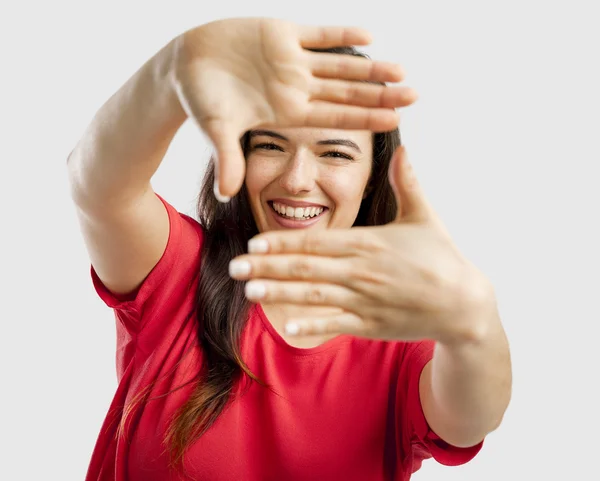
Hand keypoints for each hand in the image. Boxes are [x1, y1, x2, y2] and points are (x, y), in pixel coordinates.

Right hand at [171, 18, 417, 199]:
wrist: (184, 65)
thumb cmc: (199, 100)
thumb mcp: (215, 129)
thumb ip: (227, 158)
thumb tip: (225, 194)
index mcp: (287, 112)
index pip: (334, 117)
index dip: (364, 118)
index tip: (394, 121)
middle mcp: (295, 88)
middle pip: (346, 93)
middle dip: (379, 94)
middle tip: (414, 95)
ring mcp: (291, 60)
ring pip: (339, 64)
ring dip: (370, 67)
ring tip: (401, 69)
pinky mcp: (281, 33)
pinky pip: (318, 34)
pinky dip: (341, 34)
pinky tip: (370, 37)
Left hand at [228, 146, 494, 344]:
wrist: (464, 302)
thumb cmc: (441, 257)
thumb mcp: (424, 216)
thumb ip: (408, 183)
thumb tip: (402, 148)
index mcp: (369, 243)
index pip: (316, 242)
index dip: (283, 243)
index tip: (254, 244)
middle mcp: (362, 271)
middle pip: (306, 268)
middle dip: (267, 267)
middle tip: (234, 267)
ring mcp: (366, 299)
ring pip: (314, 295)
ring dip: (279, 293)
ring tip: (249, 292)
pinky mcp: (373, 324)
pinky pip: (337, 324)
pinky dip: (313, 325)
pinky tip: (287, 326)